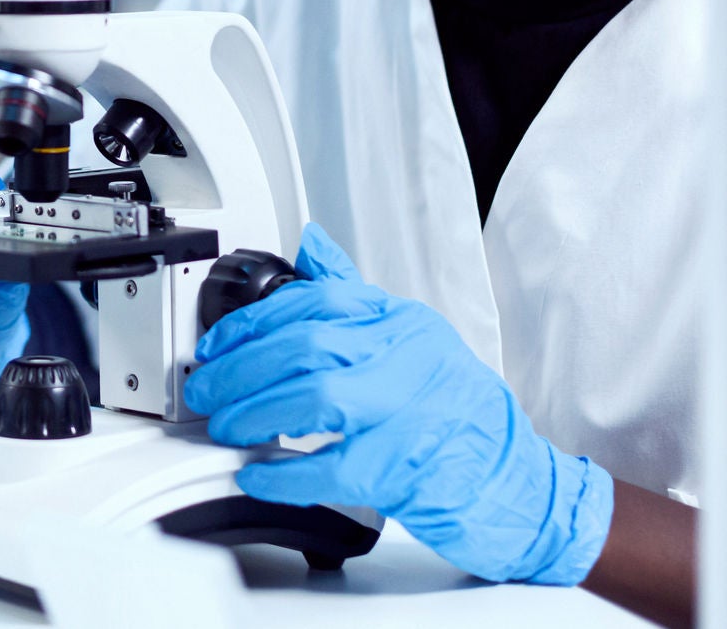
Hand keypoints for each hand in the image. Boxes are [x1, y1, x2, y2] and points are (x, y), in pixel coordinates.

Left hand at [183, 222, 612, 584]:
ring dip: (256, 413)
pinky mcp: (411, 466)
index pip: (317, 300)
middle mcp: (410, 355)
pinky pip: (334, 465)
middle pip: (306, 346)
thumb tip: (310, 243)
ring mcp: (413, 410)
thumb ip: (356, 296)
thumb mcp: (412, 340)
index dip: (254, 321)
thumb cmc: (460, 415)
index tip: (216, 344)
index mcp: (402, 321)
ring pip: (316, 397)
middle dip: (241, 368)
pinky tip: (258, 475)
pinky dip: (287, 473)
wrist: (521, 483)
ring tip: (226, 426)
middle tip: (206, 390)